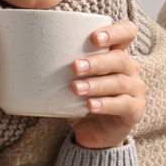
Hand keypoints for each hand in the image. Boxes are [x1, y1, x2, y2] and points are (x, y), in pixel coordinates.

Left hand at [69, 19, 144, 149]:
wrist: (95, 133)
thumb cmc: (82, 100)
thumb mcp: (74, 80)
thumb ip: (63, 68)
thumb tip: (29, 57)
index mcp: (117, 55)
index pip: (127, 32)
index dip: (115, 32)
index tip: (94, 37)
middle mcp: (130, 69)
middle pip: (120, 59)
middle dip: (96, 62)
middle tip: (75, 67)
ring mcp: (135, 90)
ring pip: (119, 82)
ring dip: (96, 84)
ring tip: (76, 88)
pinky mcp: (135, 110)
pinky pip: (122, 104)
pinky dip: (105, 104)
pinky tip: (90, 105)